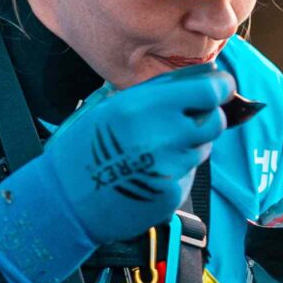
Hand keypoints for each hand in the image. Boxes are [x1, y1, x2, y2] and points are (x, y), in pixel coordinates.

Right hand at [0, 63, 233, 282]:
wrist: (63, 201)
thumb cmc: (81, 150)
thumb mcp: (108, 106)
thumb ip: (152, 94)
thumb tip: (196, 81)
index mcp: (144, 106)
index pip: (209, 89)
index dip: (218, 86)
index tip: (217, 86)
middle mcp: (162, 136)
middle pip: (214, 121)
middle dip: (206, 118)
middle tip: (187, 120)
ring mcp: (170, 169)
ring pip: (201, 150)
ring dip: (188, 146)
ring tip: (153, 151)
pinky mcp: (171, 195)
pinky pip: (186, 175)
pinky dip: (174, 172)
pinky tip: (147, 175)